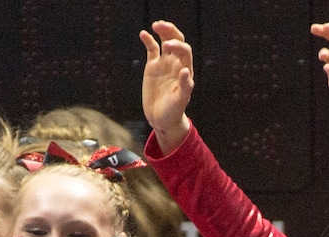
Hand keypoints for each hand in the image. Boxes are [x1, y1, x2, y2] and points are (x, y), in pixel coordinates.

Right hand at [140, 20, 193, 151]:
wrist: (162, 119)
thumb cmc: (173, 112)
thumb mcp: (180, 101)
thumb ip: (185, 86)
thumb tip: (185, 71)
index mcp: (185, 69)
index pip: (184, 51)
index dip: (177, 45)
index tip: (167, 45)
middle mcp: (176, 64)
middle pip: (177, 40)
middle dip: (171, 32)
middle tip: (161, 26)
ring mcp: (164, 64)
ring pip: (165, 42)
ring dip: (162, 32)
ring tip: (155, 25)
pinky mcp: (153, 67)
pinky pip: (152, 50)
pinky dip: (148, 41)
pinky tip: (143, 34)